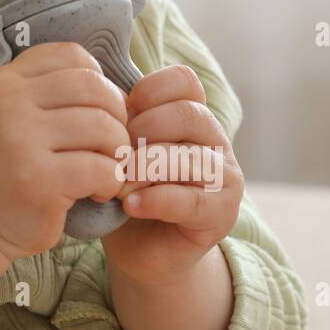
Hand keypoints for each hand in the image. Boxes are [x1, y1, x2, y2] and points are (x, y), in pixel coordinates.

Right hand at [0, 42, 129, 265]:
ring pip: (103, 127)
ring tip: (107, 168)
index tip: (99, 109)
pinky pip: (101, 168)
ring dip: (118, 151)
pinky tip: (98, 191)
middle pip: (94, 88)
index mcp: (4, 81)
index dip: (99, 79)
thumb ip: (48, 89)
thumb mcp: (10, 112)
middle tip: (112, 143)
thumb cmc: (3, 164)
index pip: (71, 56)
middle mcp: (8, 104)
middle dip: (117, 116)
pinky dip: (112, 181)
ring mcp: (21, 142)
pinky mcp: (38, 181)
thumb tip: (118, 87)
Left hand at [100, 64, 243, 285]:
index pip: (184, 81)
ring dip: (146, 168)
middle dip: (143, 130)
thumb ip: (118, 121)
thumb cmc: (126, 188)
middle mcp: (215, 140)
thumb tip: (104, 97)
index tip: (119, 114)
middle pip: (188, 114)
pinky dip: (155, 200)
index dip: (148, 91)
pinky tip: (130, 205)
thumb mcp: (118, 148)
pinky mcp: (222, 214)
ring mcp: (225, 176)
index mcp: (191, 114)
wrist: (141, 248)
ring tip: (117, 185)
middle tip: (114, 154)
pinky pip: (192, 200)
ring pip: (192, 157)